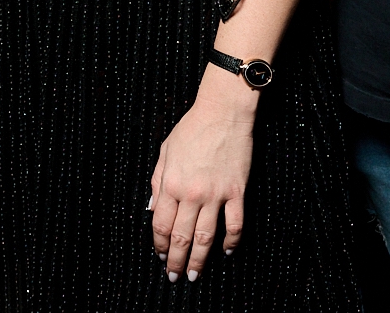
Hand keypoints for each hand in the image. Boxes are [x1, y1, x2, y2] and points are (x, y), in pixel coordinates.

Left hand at [150, 72, 255, 282]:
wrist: (223, 113)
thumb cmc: (192, 129)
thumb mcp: (165, 153)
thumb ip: (158, 183)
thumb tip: (153, 210)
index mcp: (171, 184)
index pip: (161, 224)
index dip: (159, 245)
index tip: (161, 256)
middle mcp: (192, 193)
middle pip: (182, 237)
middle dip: (177, 261)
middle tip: (175, 276)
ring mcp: (216, 194)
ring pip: (206, 237)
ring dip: (199, 260)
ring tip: (195, 276)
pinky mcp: (236, 191)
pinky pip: (235, 224)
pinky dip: (232, 242)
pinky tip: (227, 252)